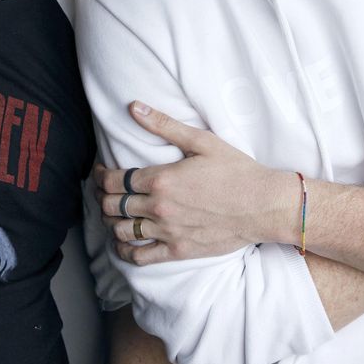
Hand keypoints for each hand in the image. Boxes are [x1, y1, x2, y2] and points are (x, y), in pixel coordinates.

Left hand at [96, 101, 285, 265]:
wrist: (263, 206)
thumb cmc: (237, 171)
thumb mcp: (202, 141)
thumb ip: (164, 124)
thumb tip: (134, 107)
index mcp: (162, 180)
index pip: (115, 180)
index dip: (101, 176)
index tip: (100, 172)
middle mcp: (160, 208)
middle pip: (113, 206)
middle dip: (101, 197)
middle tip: (103, 191)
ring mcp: (168, 232)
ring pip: (122, 230)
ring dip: (110, 222)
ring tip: (111, 214)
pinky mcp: (178, 250)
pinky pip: (140, 256)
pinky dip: (125, 250)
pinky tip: (123, 243)